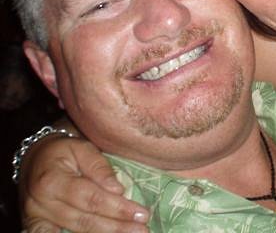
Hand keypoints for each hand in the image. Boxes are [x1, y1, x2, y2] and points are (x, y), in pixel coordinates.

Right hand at [19, 135, 148, 232]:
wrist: (34, 157)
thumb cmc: (63, 151)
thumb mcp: (82, 148)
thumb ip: (99, 167)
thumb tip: (118, 189)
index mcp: (52, 180)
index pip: (91, 198)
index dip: (117, 208)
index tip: (141, 214)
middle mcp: (41, 203)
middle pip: (85, 219)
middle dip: (117, 226)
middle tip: (142, 229)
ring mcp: (36, 217)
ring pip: (75, 230)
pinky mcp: (35, 225)